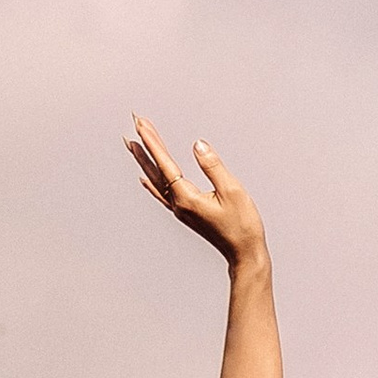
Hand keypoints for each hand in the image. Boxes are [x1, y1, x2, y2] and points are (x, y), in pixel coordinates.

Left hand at [127, 117, 266, 272]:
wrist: (244, 254)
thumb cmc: (242, 225)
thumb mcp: (232, 191)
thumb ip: (213, 166)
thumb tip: (198, 146)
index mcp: (186, 198)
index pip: (165, 164)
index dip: (152, 142)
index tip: (140, 124)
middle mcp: (178, 204)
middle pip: (155, 170)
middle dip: (144, 145)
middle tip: (135, 123)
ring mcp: (180, 210)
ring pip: (156, 180)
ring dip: (144, 161)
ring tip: (132, 144)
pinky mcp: (186, 213)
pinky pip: (162, 193)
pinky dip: (151, 182)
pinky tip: (144, 178)